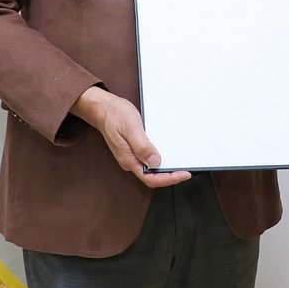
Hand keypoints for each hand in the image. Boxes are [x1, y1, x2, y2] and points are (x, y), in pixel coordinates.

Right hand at [72, 86, 190, 186]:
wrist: (102, 108)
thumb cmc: (115, 115)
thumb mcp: (131, 128)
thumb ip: (142, 146)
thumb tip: (155, 162)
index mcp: (128, 159)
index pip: (150, 178)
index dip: (169, 179)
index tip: (184, 175)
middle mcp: (130, 160)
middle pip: (152, 176)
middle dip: (169, 176)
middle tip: (185, 171)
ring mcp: (131, 155)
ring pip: (150, 168)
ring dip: (165, 168)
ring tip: (179, 164)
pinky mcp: (133, 149)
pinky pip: (147, 158)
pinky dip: (159, 158)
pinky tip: (167, 153)